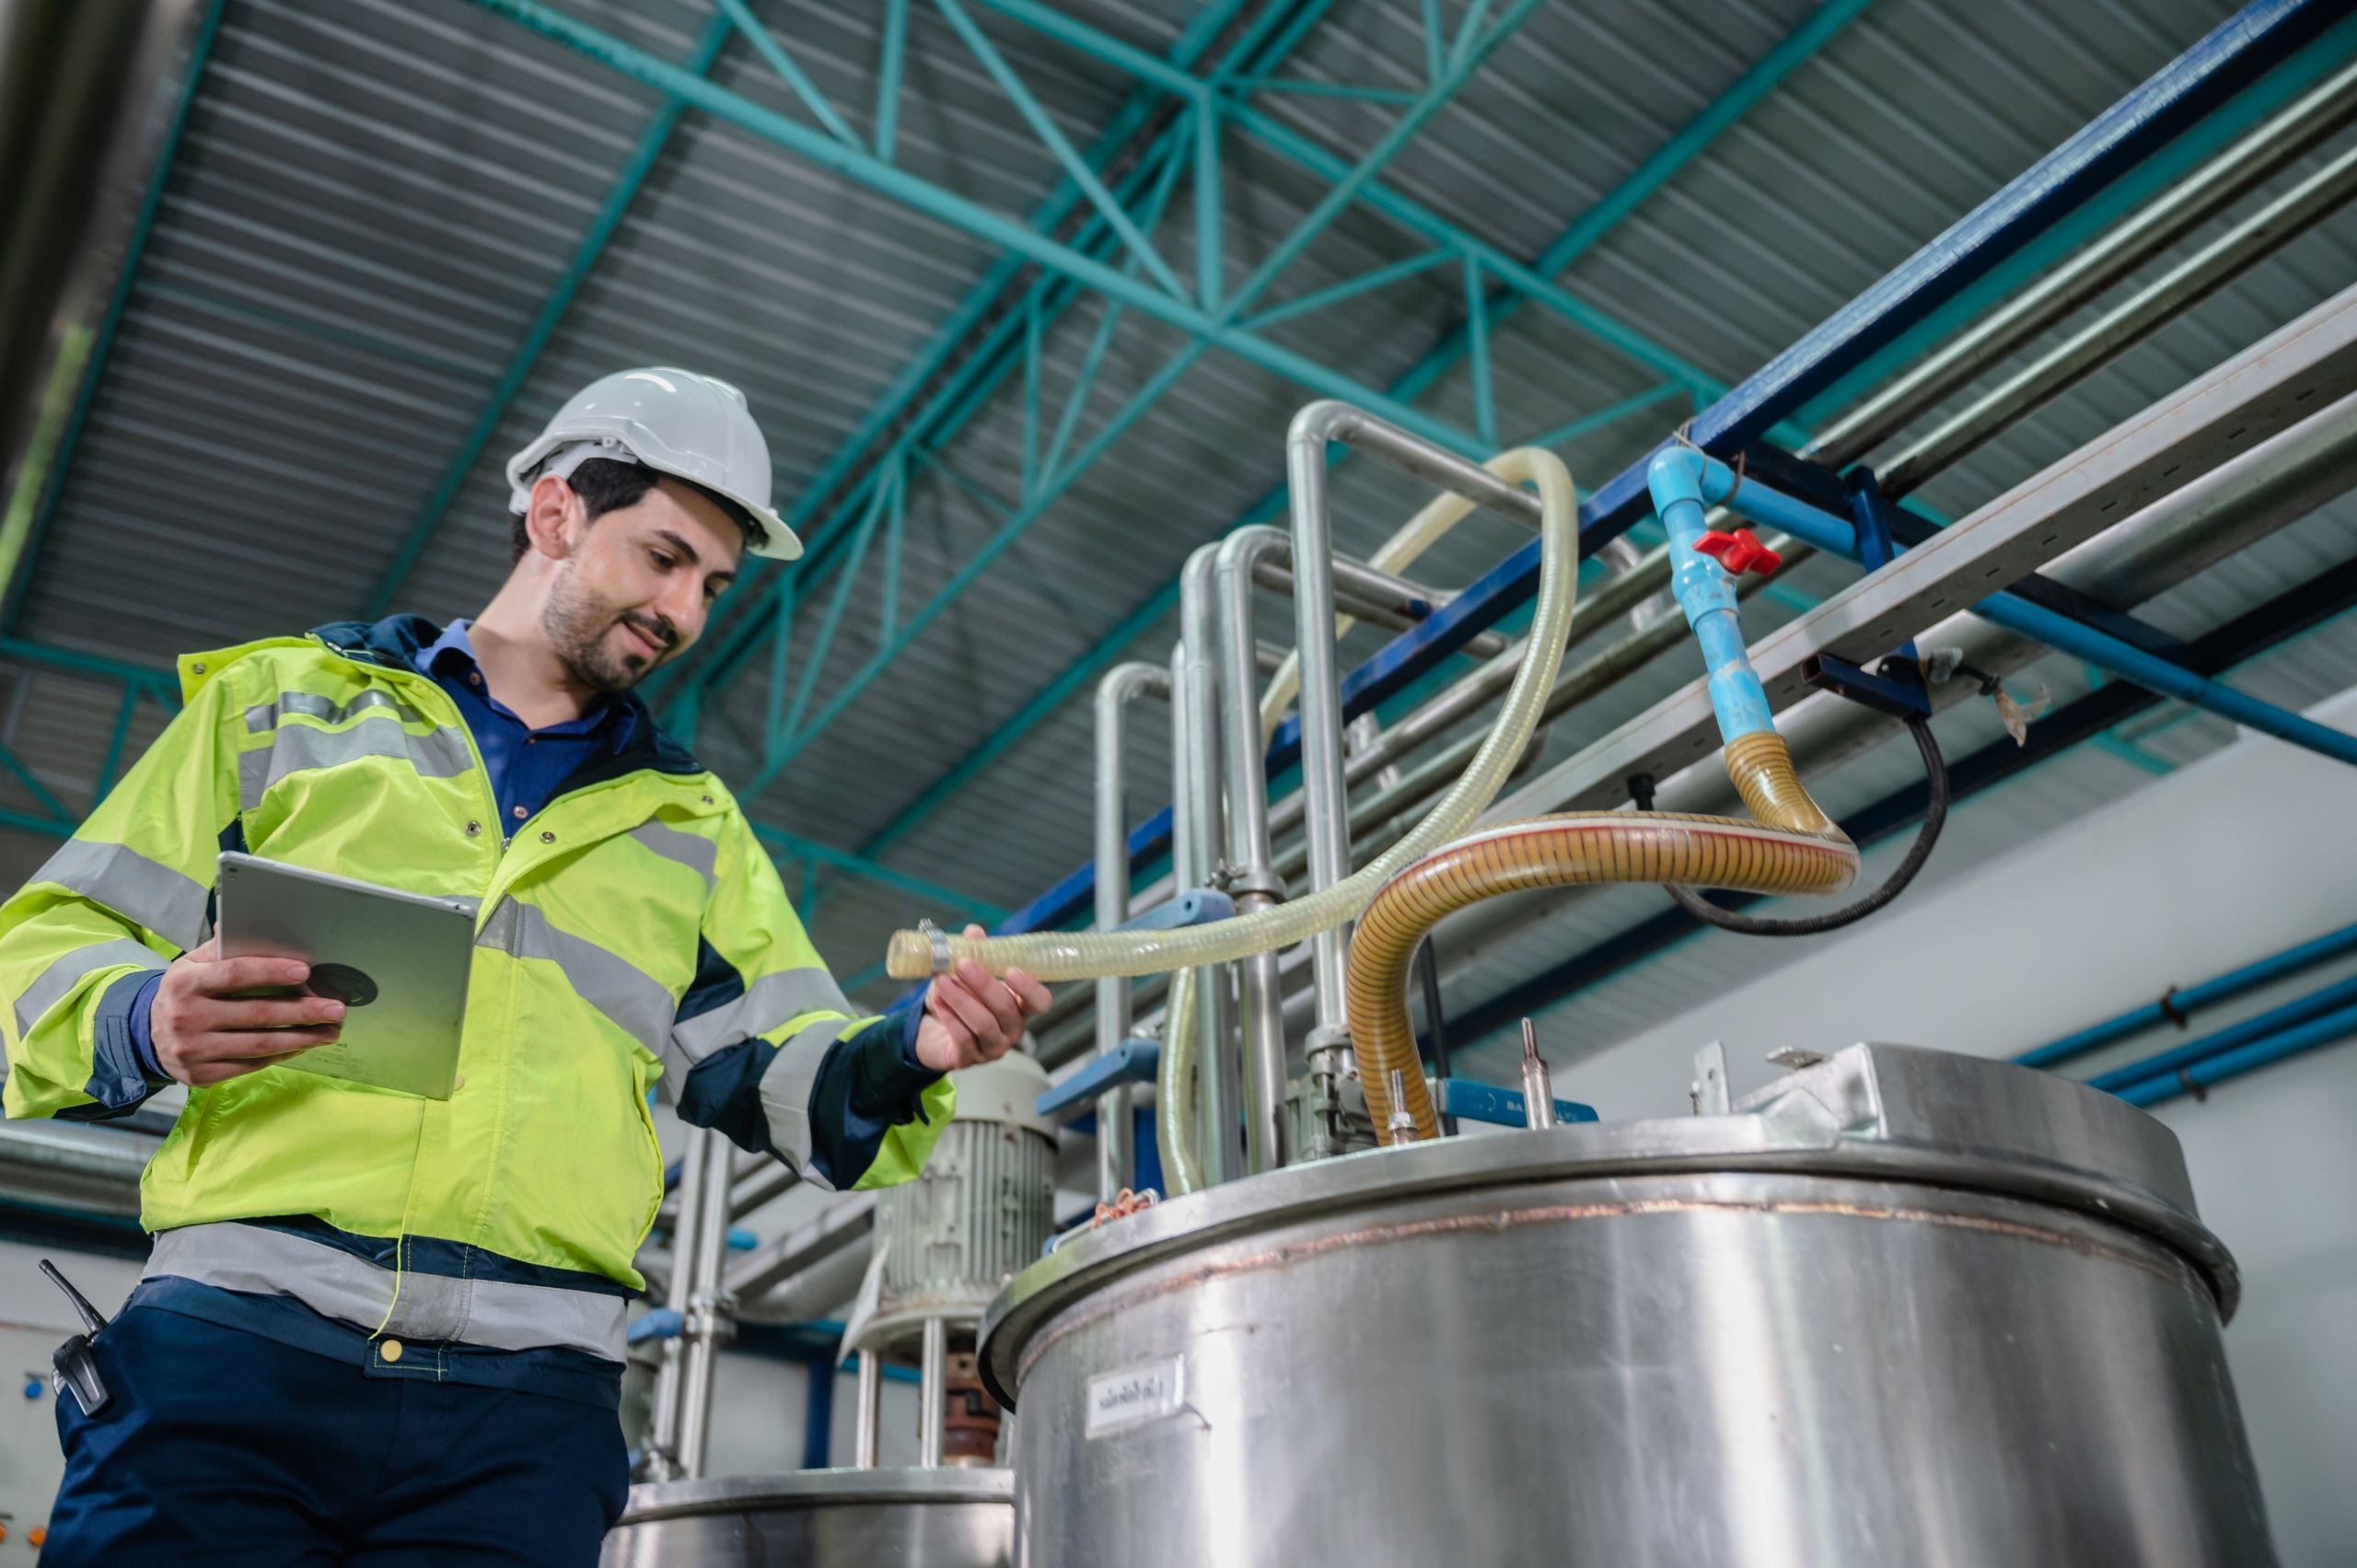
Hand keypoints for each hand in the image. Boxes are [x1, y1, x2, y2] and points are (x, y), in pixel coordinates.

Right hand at [149, 936, 344, 1086]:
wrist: (146, 1036)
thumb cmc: (183, 993)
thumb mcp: (191, 965)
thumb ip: (223, 949)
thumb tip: (260, 928)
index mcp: (185, 983)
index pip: (235, 974)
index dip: (271, 971)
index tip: (306, 970)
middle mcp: (186, 1017)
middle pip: (256, 1014)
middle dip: (303, 1011)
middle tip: (336, 1009)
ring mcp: (193, 1050)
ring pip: (259, 1045)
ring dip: (301, 1039)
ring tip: (330, 1032)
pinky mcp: (200, 1075)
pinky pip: (250, 1065)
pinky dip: (281, 1055)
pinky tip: (302, 1046)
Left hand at [914, 926, 1050, 1072]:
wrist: (931, 1029)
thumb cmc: (959, 997)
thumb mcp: (966, 973)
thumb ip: (974, 952)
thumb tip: (974, 932)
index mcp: (1020, 1006)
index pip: (1040, 1001)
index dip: (1030, 988)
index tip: (1011, 970)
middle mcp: (1012, 1029)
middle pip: (1006, 1009)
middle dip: (983, 984)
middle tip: (962, 964)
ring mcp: (992, 1047)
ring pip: (983, 1024)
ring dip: (961, 999)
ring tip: (941, 980)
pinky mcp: (969, 1059)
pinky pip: (963, 1038)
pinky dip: (949, 1016)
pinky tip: (936, 999)